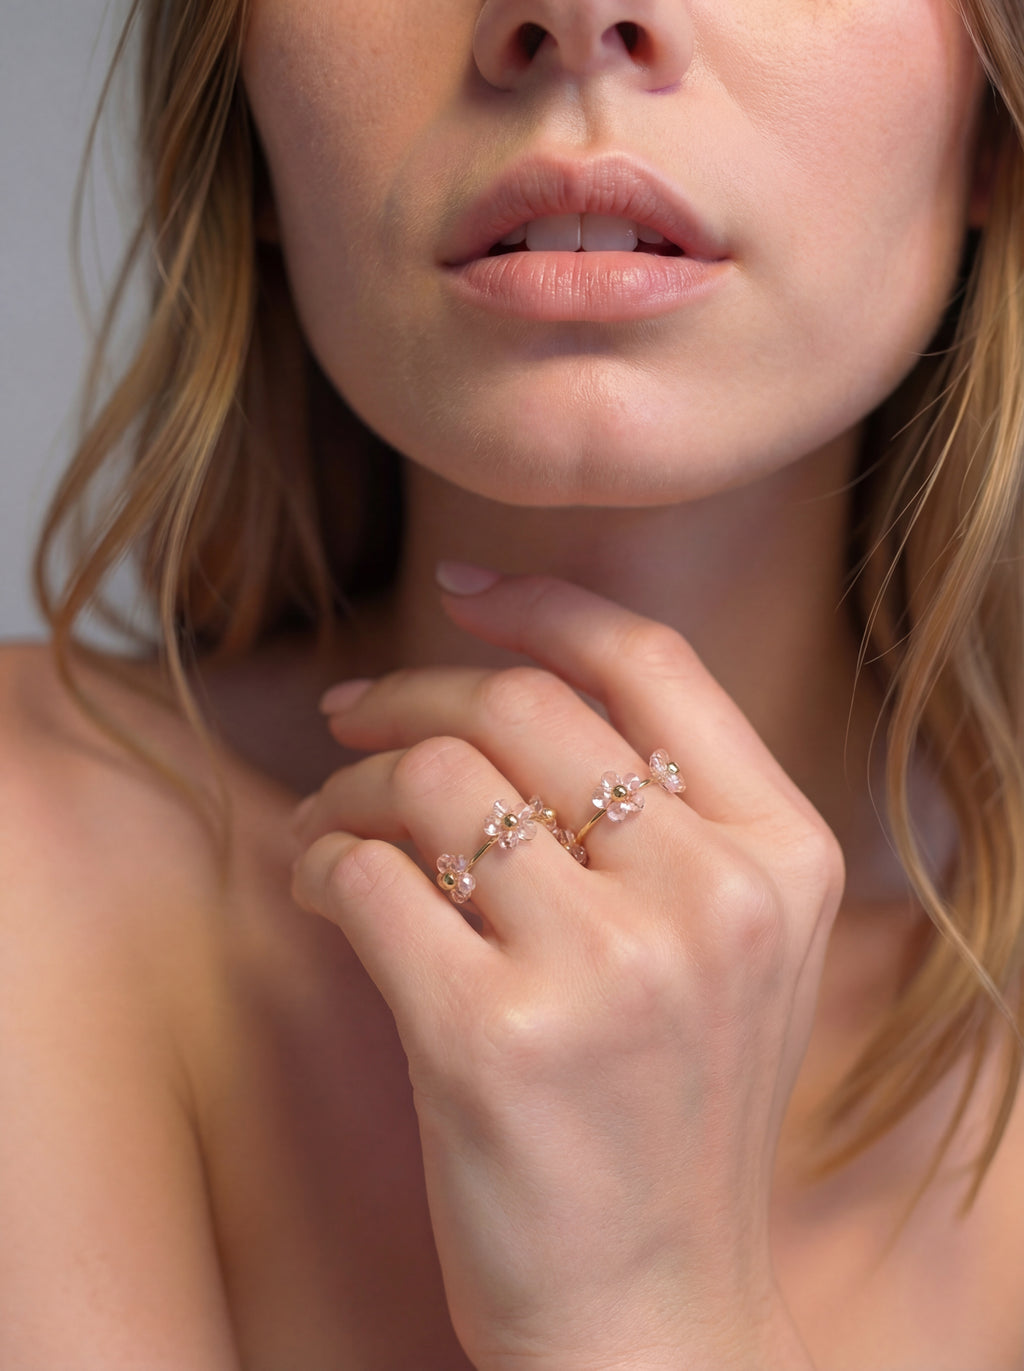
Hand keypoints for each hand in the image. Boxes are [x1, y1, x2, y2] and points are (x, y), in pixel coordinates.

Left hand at [292, 573, 838, 1369]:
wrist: (651, 1313)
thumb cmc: (669, 1118)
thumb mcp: (727, 952)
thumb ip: (662, 821)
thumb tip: (500, 692)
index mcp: (779, 857)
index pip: (650, 663)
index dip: (544, 603)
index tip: (462, 588)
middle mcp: (708, 897)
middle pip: (521, 707)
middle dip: (411, 691)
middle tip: (351, 712)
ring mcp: (608, 968)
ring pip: (434, 781)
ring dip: (351, 785)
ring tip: (330, 822)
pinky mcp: (493, 1037)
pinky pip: (368, 878)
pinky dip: (321, 864)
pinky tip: (322, 889)